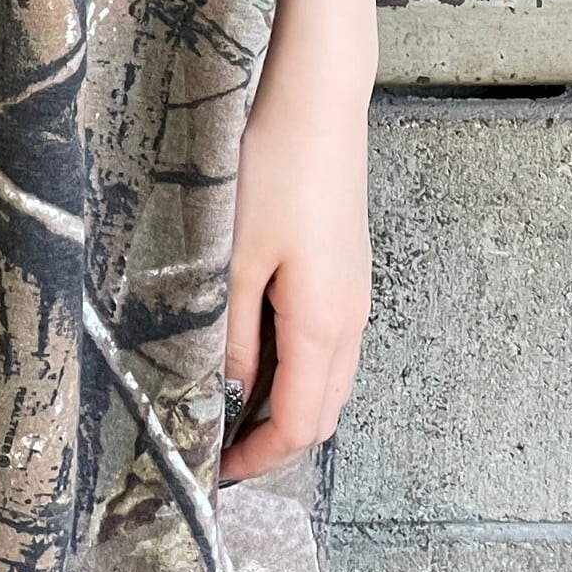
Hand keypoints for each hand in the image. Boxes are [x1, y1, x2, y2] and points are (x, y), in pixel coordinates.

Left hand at [219, 54, 372, 482]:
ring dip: (287, 400)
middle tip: (219, 445)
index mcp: (324, 325)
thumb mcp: (233, 258)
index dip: (261, 458)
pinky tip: (252, 344)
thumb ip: (228, 332)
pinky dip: (295, 364)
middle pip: (324, 409)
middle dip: (276, 440)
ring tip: (228, 401)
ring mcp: (354, 290)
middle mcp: (351, 316)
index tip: (217, 471)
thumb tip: (227, 391)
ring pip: (328, 375)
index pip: (301, 424)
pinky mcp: (346, 265)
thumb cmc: (273, 169)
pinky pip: (327, 339)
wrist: (318, 99)